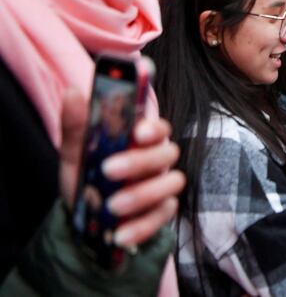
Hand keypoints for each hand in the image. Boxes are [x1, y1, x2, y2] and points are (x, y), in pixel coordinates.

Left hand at [59, 88, 184, 246]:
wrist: (85, 220)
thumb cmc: (87, 178)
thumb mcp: (76, 153)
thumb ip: (76, 125)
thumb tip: (73, 92)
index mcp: (141, 141)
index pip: (159, 127)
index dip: (154, 128)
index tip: (137, 133)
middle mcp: (157, 160)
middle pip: (167, 153)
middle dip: (140, 161)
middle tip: (108, 171)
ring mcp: (163, 186)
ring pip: (172, 183)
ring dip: (143, 194)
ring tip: (113, 206)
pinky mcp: (162, 212)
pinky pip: (163, 217)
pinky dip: (142, 226)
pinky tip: (119, 233)